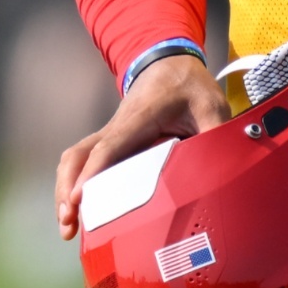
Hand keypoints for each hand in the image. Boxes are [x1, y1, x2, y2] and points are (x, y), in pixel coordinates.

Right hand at [54, 53, 228, 239]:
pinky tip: (78, 210)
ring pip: (74, 158)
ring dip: (65, 189)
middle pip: (79, 155)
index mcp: (140, 117)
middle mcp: (116, 126)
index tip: (79, 199)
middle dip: (68, 189)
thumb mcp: (211, 105)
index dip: (93, 173)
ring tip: (68, 226)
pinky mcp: (110, 140)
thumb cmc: (189, 85)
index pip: (110, 146)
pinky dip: (74, 183)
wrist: (170, 61)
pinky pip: (82, 160)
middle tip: (69, 224)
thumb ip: (216, 134)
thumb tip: (222, 169)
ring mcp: (110, 133)